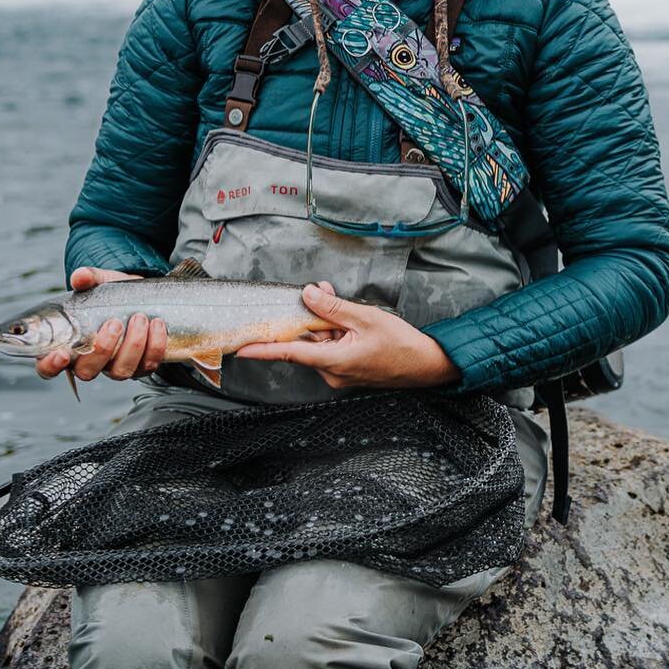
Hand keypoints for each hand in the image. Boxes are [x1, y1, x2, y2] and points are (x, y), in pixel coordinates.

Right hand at [35, 267, 167, 382]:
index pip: (47, 367)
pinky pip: (148, 365)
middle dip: (102, 349)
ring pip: (120, 371)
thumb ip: (88, 278)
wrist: (143, 296)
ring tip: (140, 318)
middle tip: (114, 322)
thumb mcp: (100, 282)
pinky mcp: (141, 366)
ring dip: (132, 345)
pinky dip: (154, 345)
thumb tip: (79, 277)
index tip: (62, 354)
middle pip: (87, 372)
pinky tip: (157, 324)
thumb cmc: (112, 294)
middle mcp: (90, 361)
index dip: (51, 365)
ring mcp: (116, 367)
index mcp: (68, 345)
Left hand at [236, 282, 460, 389]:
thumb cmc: (401, 344)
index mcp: (333, 362)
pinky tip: (343, 316)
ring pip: (320, 344)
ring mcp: (340, 374)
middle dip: (306, 319)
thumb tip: (307, 296)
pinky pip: (332, 349)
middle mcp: (332, 372)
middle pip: (306, 343)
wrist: (427, 365)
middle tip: (315, 294)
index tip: (241, 348)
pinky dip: (333, 332)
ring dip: (323, 323)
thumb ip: (332, 308)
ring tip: (332, 298)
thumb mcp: (365, 318)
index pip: (289, 354)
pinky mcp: (349, 371)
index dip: (263, 350)